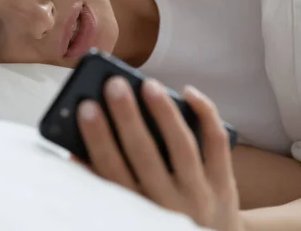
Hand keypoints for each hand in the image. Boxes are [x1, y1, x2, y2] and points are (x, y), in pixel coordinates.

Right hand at [77, 77, 243, 230]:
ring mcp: (200, 194)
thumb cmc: (158, 215)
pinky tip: (188, 92)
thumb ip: (103, 183)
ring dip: (163, 112)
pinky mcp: (224, 184)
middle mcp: (168, 205)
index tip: (87, 108)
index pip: (111, 171)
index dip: (98, 138)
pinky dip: (205, 114)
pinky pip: (216, 143)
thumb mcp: (130, 210)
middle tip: (114, 85)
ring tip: (149, 84)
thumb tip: (76, 150)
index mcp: (138, 211)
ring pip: (182, 146)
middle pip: (145, 155)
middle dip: (127, 117)